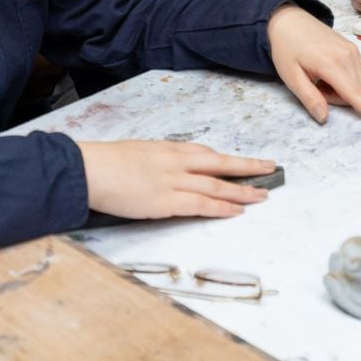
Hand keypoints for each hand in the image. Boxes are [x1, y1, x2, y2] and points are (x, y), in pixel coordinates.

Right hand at [79, 139, 273, 220]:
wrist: (90, 169)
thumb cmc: (107, 162)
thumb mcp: (139, 153)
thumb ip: (158, 161)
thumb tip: (167, 170)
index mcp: (169, 149)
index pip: (206, 153)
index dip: (227, 160)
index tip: (244, 162)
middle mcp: (177, 162)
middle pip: (221, 163)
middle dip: (247, 167)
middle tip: (270, 167)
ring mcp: (174, 181)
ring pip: (217, 185)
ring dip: (242, 190)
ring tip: (262, 194)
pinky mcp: (167, 202)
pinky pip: (202, 205)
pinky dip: (222, 207)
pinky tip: (237, 210)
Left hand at [268, 3, 360, 125]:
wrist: (290, 21)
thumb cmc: (287, 49)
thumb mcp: (291, 77)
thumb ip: (310, 98)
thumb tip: (324, 118)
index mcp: (331, 63)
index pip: (354, 93)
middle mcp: (347, 55)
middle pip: (356, 92)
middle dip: (338, 99)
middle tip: (315, 88)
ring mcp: (353, 50)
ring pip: (359, 84)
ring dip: (343, 91)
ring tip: (321, 80)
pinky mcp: (354, 48)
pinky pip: (359, 74)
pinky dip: (347, 81)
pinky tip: (329, 74)